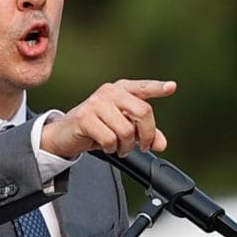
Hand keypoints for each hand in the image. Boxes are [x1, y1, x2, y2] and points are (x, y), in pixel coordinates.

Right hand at [40, 79, 176, 159]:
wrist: (65, 134)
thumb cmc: (96, 129)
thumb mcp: (123, 130)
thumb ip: (144, 134)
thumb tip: (162, 144)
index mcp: (121, 90)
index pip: (143, 88)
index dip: (157, 88)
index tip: (171, 87)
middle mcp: (110, 92)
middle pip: (143, 112)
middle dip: (146, 135)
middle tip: (142, 147)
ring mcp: (97, 103)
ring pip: (126, 130)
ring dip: (126, 147)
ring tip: (119, 148)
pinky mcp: (85, 117)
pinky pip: (110, 139)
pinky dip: (111, 149)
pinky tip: (106, 147)